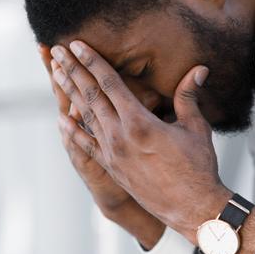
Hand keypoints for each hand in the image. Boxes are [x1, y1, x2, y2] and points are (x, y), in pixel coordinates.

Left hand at [49, 40, 231, 241]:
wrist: (191, 208)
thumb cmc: (198, 168)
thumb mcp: (196, 128)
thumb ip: (189, 96)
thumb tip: (198, 69)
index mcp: (140, 122)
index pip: (109, 83)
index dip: (92, 61)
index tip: (76, 45)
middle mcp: (120, 137)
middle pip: (90, 96)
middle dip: (72, 71)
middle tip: (56, 51)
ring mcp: (112, 154)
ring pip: (85, 117)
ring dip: (70, 93)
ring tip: (56, 74)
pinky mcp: (111, 168)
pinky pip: (86, 144)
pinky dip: (72, 130)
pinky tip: (62, 118)